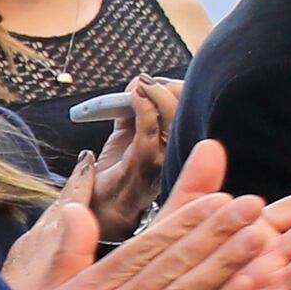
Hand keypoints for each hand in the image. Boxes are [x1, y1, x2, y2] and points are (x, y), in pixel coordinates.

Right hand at [0, 146, 290, 289]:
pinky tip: (245, 287)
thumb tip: (77, 209)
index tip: (218, 199)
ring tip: (258, 237)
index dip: (184, 222)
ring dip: (225, 263)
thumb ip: (69, 253)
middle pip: (170, 264)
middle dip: (214, 231)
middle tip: (250, 204)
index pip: (143, 247)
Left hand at [85, 80, 178, 242]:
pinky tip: (134, 96)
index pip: (191, 111)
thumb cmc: (112, 177)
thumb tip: (136, 85)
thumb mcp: (125, 137)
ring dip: (156, 94)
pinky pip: (150, 130)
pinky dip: (143, 107)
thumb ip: (131, 112)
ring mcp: (164, 160)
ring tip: (141, 85)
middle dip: (170, 89)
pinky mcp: (145, 164)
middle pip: (187, 111)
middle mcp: (176, 154)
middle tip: (148, 82)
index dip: (178, 90)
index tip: (159, 80)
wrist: (99, 209)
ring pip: (173, 118)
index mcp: (175, 146)